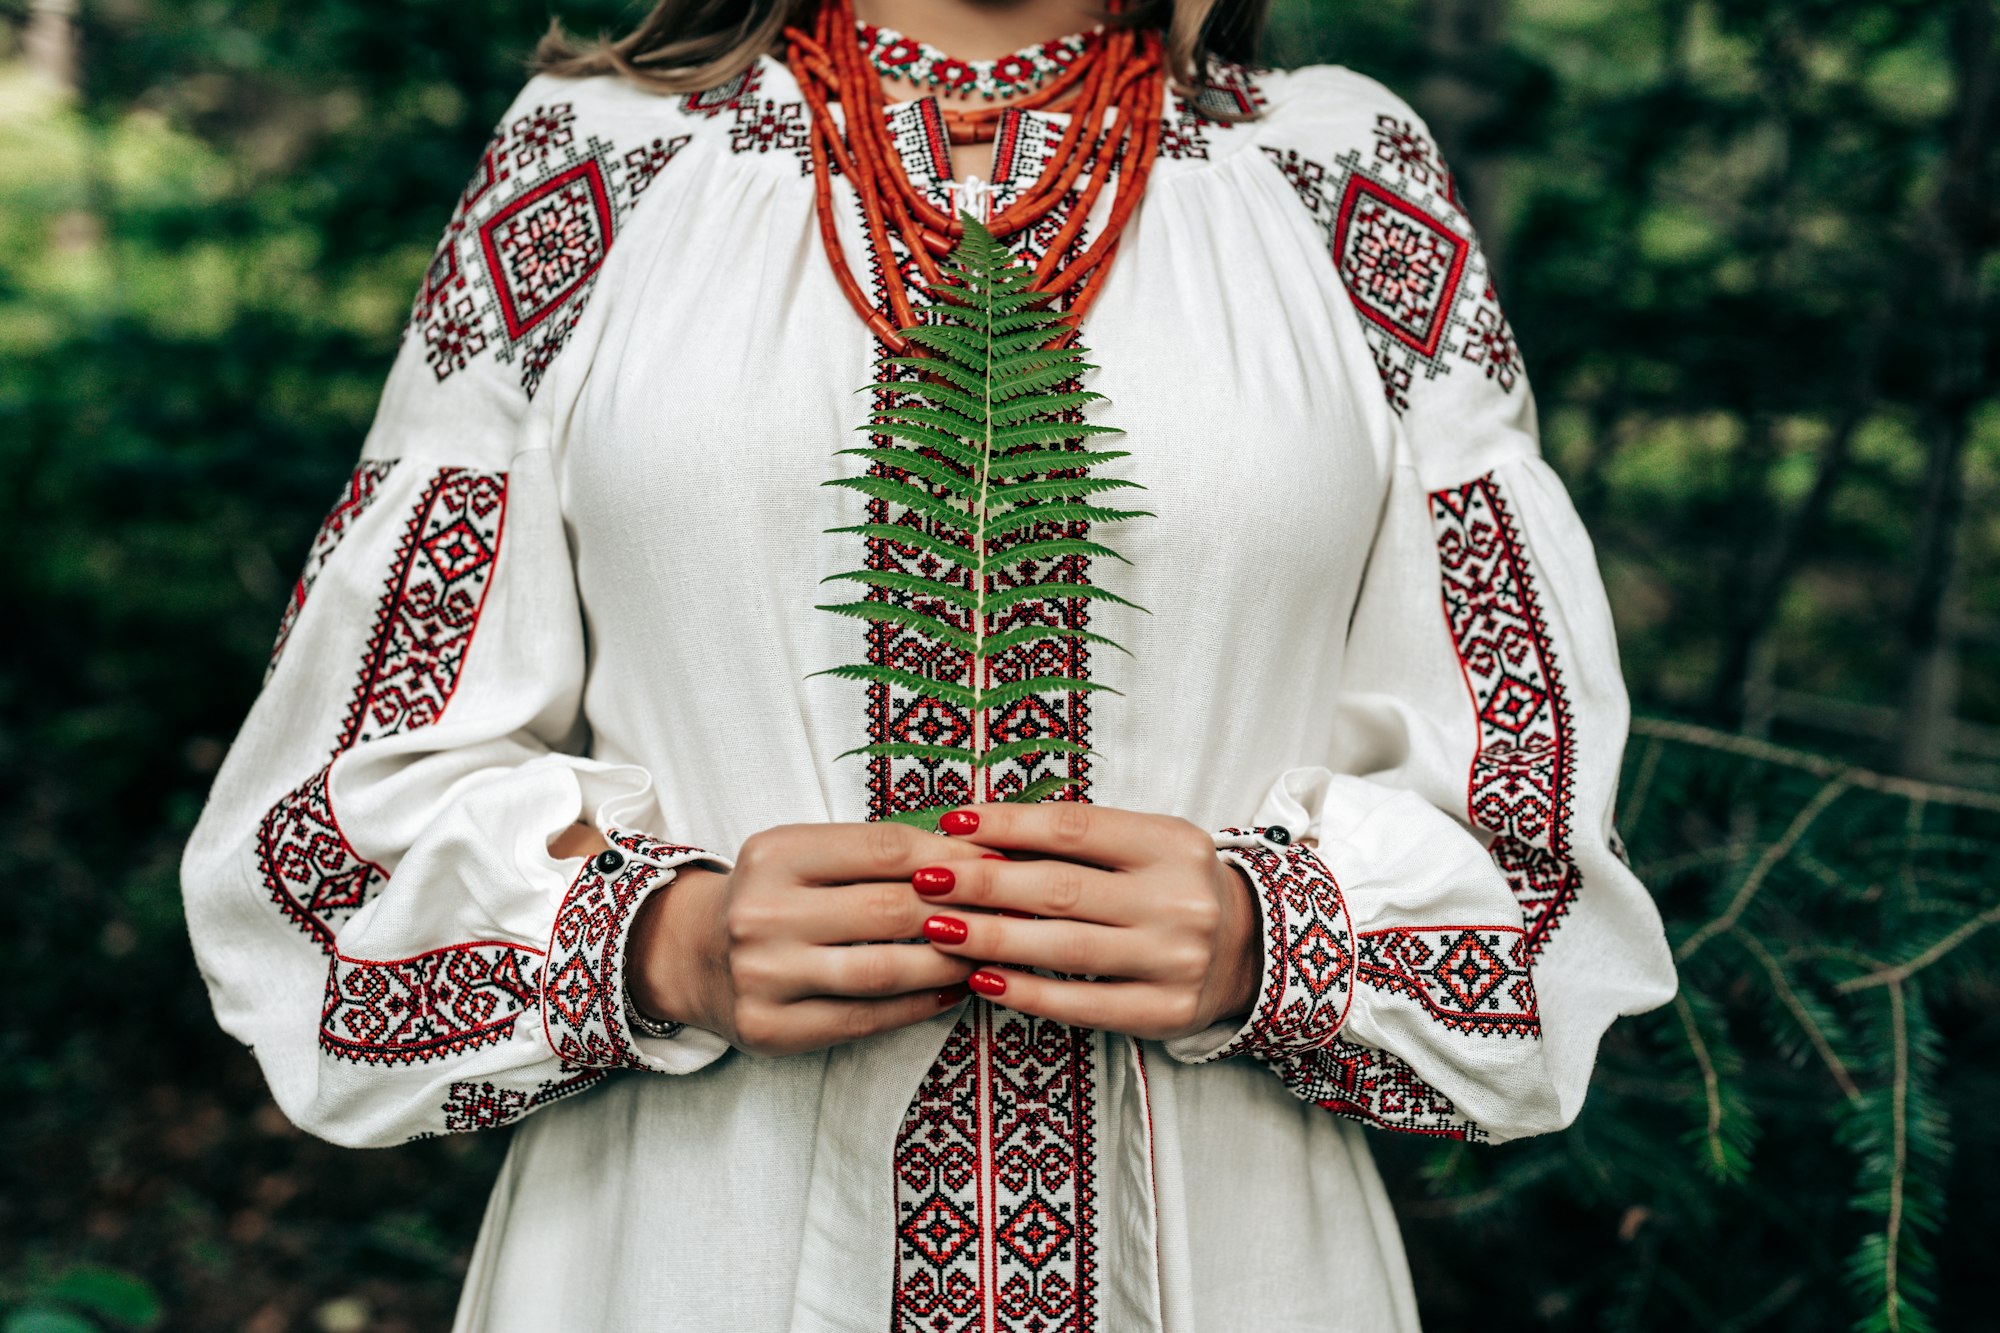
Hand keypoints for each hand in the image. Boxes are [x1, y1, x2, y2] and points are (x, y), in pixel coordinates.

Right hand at [621, 822, 994, 1057]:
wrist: (691, 953)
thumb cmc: (773, 895)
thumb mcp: (806, 854)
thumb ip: (875, 853)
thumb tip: (977, 854)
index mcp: (775, 854)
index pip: (883, 848)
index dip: (952, 856)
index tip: (1002, 862)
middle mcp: (761, 913)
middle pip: (889, 909)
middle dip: (964, 910)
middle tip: (1015, 913)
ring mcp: (763, 976)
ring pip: (883, 970)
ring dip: (949, 962)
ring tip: (990, 954)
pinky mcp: (771, 1029)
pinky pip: (864, 1019)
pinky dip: (918, 1006)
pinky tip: (953, 992)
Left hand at [906, 803, 1260, 1039]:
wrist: (1251, 949)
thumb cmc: (1172, 886)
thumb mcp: (1146, 845)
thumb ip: (1079, 841)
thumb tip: (980, 835)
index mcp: (1171, 843)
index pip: (1074, 828)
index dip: (1007, 824)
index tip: (952, 821)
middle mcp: (1179, 900)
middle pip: (1061, 888)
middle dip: (983, 883)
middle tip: (926, 879)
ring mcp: (1176, 960)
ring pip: (1065, 949)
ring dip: (991, 938)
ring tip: (937, 928)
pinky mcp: (1165, 1012)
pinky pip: (1083, 1005)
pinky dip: (1027, 993)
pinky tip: (982, 980)